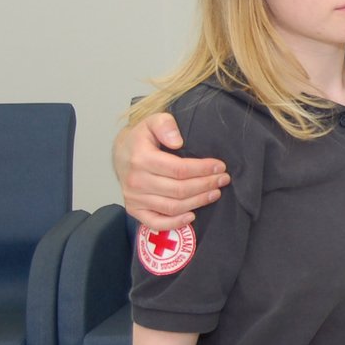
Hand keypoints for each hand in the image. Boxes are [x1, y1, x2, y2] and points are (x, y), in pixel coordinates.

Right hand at [113, 114, 227, 229]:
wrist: (121, 154)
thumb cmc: (142, 138)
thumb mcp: (152, 122)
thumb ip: (165, 124)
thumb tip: (177, 141)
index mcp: (141, 159)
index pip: (179, 169)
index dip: (203, 169)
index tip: (220, 166)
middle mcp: (136, 181)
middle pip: (179, 190)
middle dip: (206, 185)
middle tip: (223, 180)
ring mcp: (134, 198)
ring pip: (172, 206)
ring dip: (198, 201)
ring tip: (215, 193)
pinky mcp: (134, 210)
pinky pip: (156, 223)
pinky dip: (175, 223)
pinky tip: (192, 216)